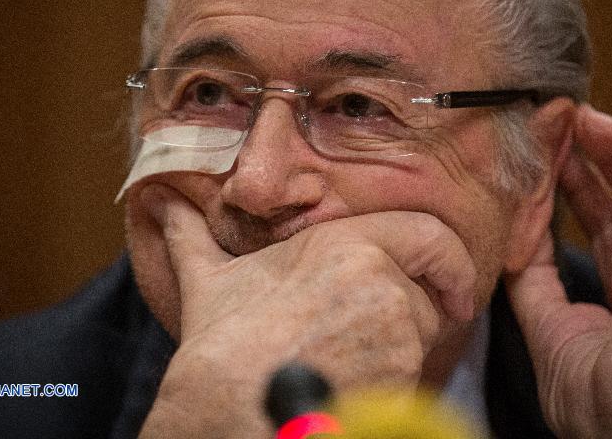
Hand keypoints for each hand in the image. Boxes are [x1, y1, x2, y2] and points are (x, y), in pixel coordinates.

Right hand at [139, 186, 475, 437]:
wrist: (230, 405)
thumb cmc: (222, 342)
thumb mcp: (209, 279)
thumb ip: (193, 235)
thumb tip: (161, 205)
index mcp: (344, 243)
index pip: (428, 232)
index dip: (448, 258)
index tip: (449, 283)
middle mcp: (380, 278)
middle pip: (433, 290)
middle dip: (428, 306)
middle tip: (417, 323)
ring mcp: (395, 329)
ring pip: (425, 335)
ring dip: (403, 346)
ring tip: (349, 358)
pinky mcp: (400, 375)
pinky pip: (415, 373)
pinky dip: (395, 379)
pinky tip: (350, 381)